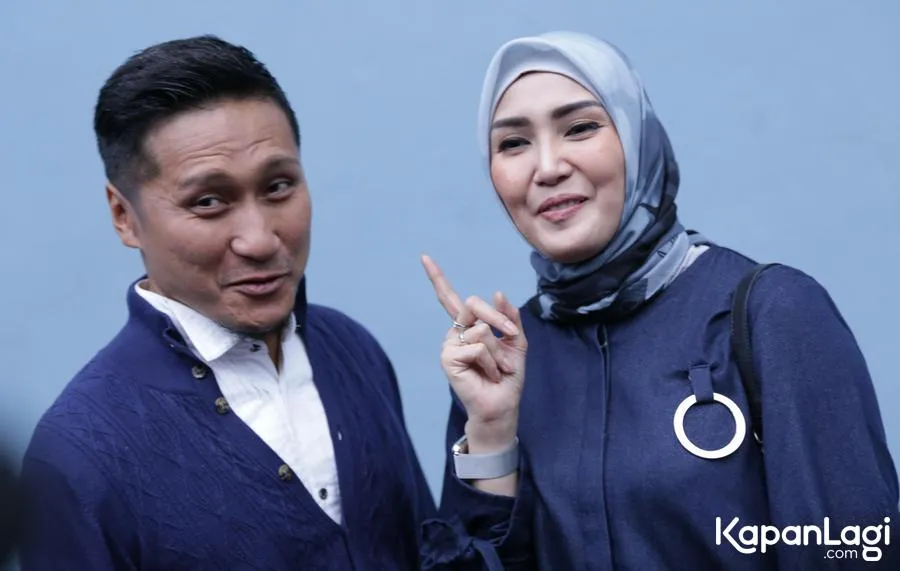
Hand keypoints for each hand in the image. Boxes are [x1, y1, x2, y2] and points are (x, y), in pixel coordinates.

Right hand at [421, 254, 526, 451]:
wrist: (503, 405)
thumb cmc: (507, 376)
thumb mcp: (516, 342)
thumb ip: (509, 318)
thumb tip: (497, 292)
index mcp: (468, 326)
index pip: (450, 298)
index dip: (437, 277)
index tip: (424, 257)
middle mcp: (455, 333)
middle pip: (474, 304)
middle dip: (499, 320)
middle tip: (510, 339)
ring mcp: (449, 345)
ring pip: (482, 331)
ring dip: (499, 353)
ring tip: (496, 369)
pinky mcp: (448, 359)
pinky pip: (477, 347)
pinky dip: (491, 363)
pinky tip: (488, 375)